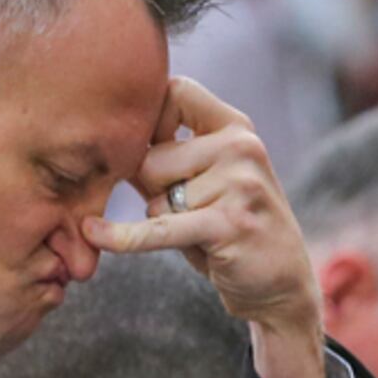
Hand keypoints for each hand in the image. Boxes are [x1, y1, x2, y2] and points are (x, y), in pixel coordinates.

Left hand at [86, 76, 332, 377]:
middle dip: (153, 190)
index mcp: (237, 128)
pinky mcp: (228, 224)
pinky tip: (94, 234)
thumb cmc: (232, 230)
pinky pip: (159, 228)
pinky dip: (123, 236)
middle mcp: (242, 148)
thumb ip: (166, 158)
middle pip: (153, 156)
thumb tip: (109, 143)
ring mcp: (239, 185)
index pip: (177, 91)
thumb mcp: (207, 183)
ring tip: (203, 234)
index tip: (142, 145)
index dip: (148, 117)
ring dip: (166, 222)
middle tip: (188, 212)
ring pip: (157, 197)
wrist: (282, 286)